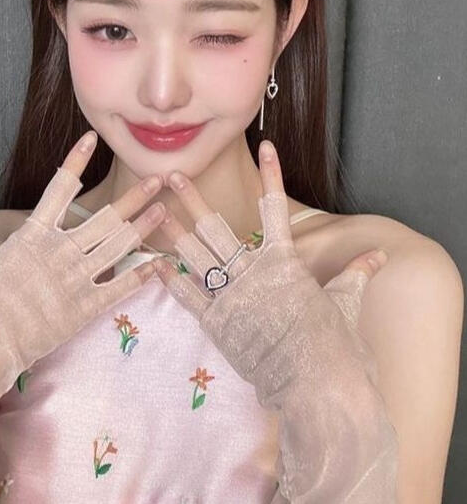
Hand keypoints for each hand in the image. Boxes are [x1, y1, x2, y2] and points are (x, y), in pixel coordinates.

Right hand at [0, 130, 166, 399]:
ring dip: (144, 227)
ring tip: (166, 210)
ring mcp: (72, 282)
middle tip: (159, 180)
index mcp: (29, 237)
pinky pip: (118, 289)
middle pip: (104, 218)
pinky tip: (161, 263)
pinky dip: (141, 275)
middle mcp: (56, 253)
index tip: (91, 139)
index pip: (58, 188)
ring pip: (117, 247)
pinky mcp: (81, 312)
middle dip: (134, 197)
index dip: (76, 160)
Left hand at [152, 139, 388, 390]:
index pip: (275, 207)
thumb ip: (356, 273)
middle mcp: (253, 272)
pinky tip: (154, 263)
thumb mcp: (345, 301)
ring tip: (153, 211)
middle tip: (174, 175)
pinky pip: (188, 296)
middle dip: (192, 199)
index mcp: (284, 261)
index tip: (264, 147)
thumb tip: (379, 256)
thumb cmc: (336, 343)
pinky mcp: (218, 325)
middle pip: (216, 229)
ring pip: (195, 257)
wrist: (319, 385)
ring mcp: (232, 298)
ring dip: (173, 232)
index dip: (271, 174)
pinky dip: (171, 279)